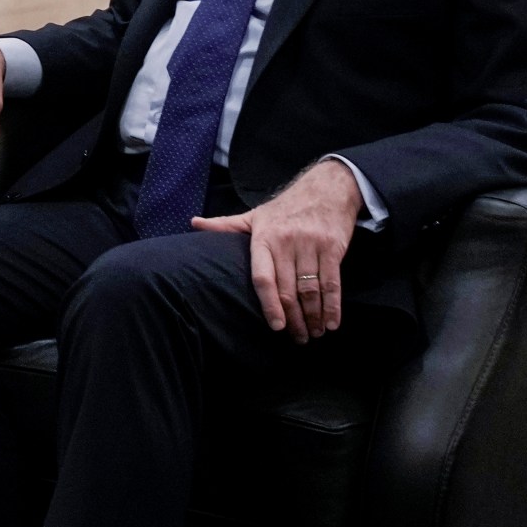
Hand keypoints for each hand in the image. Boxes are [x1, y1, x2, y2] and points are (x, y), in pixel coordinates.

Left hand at [191, 160, 363, 342]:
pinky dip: (333, 306)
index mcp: (264, 238)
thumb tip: (193, 223)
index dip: (269, 304)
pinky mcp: (332, 248)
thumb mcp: (254, 214)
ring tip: (313, 334)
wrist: (326, 188)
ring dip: (313, 316)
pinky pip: (332, 283)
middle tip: (296, 338)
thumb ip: (226, 225)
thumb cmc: (286, 207)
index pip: (263, 277)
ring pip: (311, 289)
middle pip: (288, 289)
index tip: (275, 326)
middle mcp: (287, 242)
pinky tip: (331, 323)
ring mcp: (311, 245)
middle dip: (294, 319)